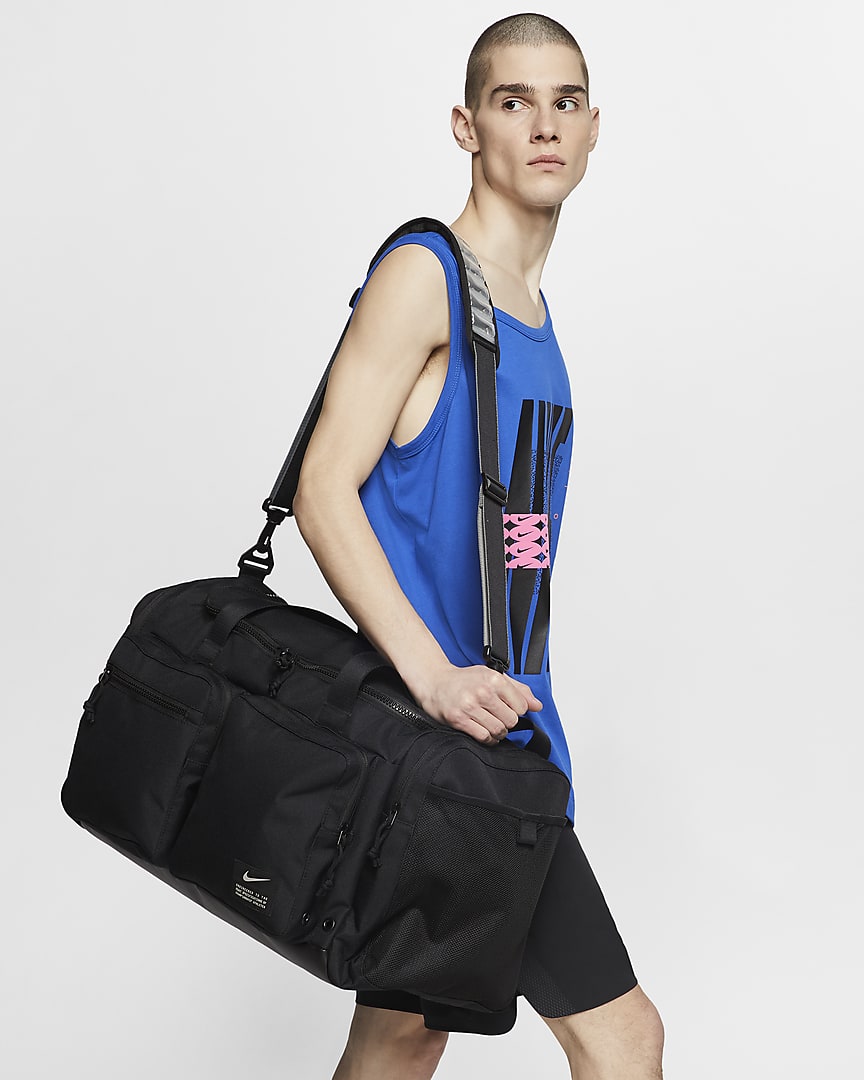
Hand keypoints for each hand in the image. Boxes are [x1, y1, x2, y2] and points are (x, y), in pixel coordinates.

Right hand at [415, 662, 542, 745]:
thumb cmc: (464, 680)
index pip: (521, 706)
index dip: (516, 710)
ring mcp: (470, 706)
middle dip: (507, 721)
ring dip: (497, 731)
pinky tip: (484, 731)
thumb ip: (518, 690)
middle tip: (497, 716)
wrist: (435, 682)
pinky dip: (488, 738)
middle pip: (511, 721)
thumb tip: (537, 705)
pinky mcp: (459, 720)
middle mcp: (482, 692)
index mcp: (493, 679)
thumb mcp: (492, 676)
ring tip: (490, 723)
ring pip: (498, 731)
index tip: (508, 708)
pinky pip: (484, 737)